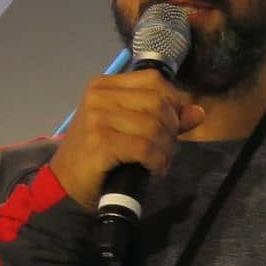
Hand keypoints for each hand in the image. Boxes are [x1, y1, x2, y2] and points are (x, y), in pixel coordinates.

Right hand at [49, 70, 204, 209]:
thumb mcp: (132, 129)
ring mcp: (97, 118)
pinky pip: (145, 147)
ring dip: (165, 149)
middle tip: (165, 150)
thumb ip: (166, 119)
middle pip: (158, 103)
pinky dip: (157, 161)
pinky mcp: (99, 142)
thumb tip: (198, 112)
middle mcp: (99, 96)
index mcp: (106, 85)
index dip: (173, 104)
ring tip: (159, 161)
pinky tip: (153, 169)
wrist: (66, 184)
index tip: (170, 127)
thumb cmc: (101, 154)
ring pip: (154, 126)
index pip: (155, 81)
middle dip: (171, 130)